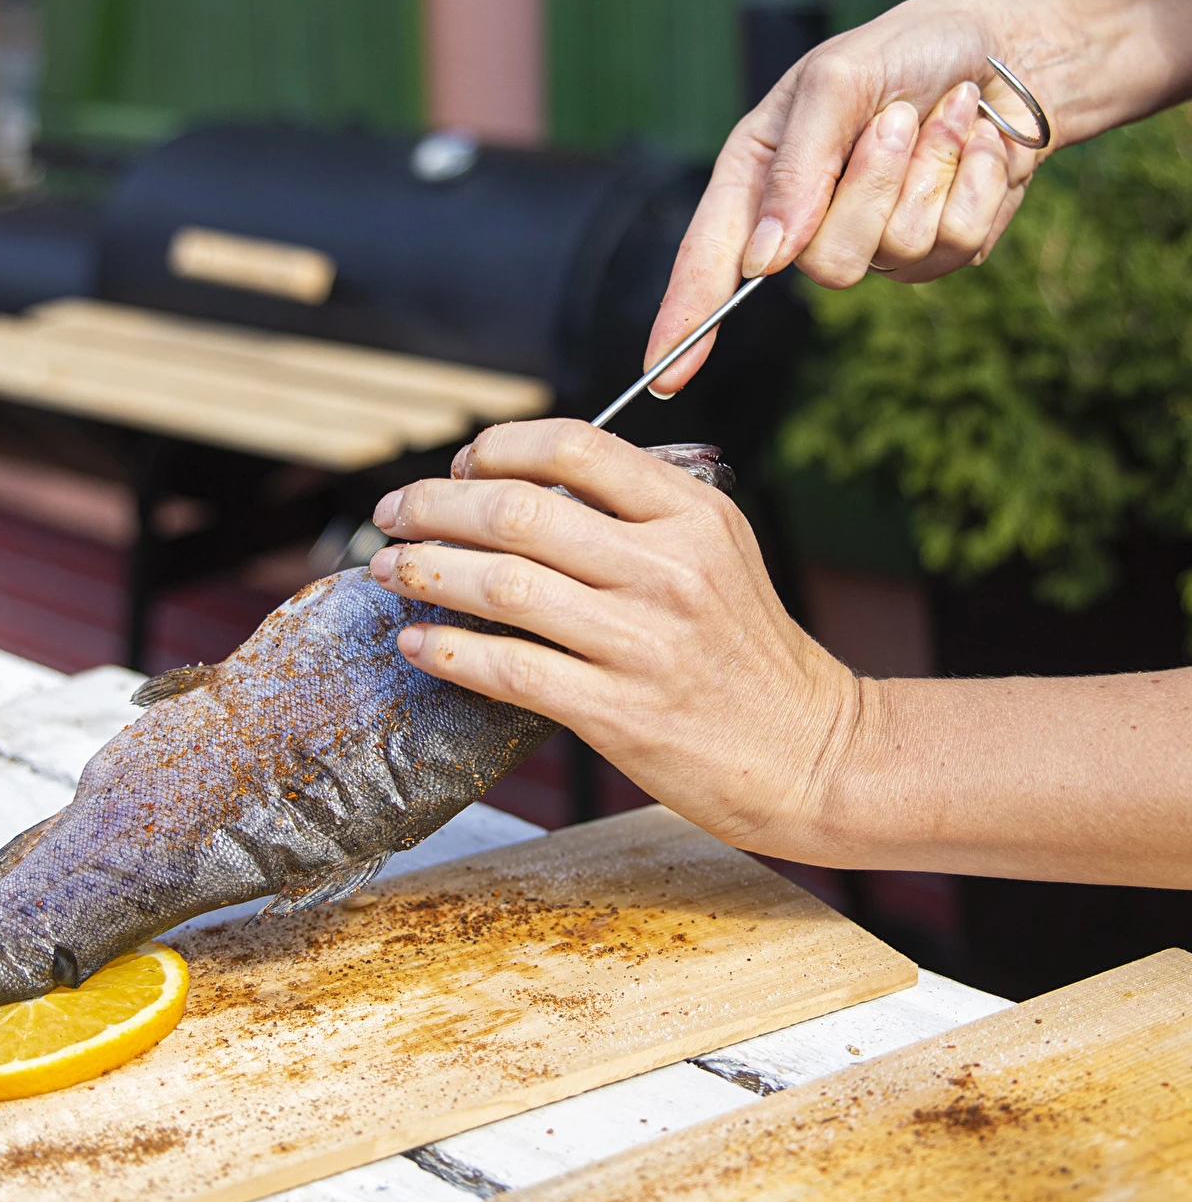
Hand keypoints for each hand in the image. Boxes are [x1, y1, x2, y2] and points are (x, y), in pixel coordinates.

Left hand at [368, 420, 859, 860]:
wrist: (812, 753)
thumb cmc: (748, 652)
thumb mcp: (718, 553)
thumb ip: (637, 514)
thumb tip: (520, 489)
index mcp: (693, 515)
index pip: (573, 448)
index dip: (496, 448)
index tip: (456, 466)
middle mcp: (670, 569)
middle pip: (519, 511)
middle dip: (434, 506)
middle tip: (391, 515)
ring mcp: (645, 643)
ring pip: (503, 585)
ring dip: (426, 572)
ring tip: (389, 571)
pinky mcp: (622, 713)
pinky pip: (510, 669)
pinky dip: (450, 651)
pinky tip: (417, 643)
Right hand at [647, 0, 1054, 392]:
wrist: (1013, 45)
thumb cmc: (909, 48)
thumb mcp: (837, 79)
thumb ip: (797, 166)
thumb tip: (764, 258)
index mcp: (758, 175)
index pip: (709, 261)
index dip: (687, 319)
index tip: (665, 374)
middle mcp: (806, 221)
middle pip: (822, 264)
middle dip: (871, 185)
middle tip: (898, 118)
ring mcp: (872, 243)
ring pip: (891, 252)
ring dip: (929, 170)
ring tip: (944, 117)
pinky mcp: (934, 252)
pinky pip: (954, 245)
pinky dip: (975, 180)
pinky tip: (977, 143)